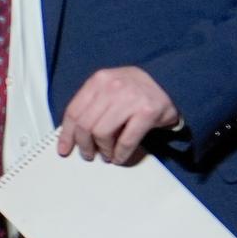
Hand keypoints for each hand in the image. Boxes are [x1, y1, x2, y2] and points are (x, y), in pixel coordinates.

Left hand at [56, 66, 180, 163]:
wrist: (173, 81)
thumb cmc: (139, 89)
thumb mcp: (111, 87)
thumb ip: (93, 104)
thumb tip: (73, 133)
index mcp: (99, 80)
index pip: (73, 111)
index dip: (66, 134)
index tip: (64, 148)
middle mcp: (112, 87)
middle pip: (85, 125)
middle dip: (84, 145)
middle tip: (89, 154)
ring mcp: (130, 99)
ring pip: (102, 133)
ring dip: (103, 150)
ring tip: (107, 154)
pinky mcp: (147, 112)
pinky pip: (126, 140)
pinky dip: (120, 153)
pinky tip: (119, 157)